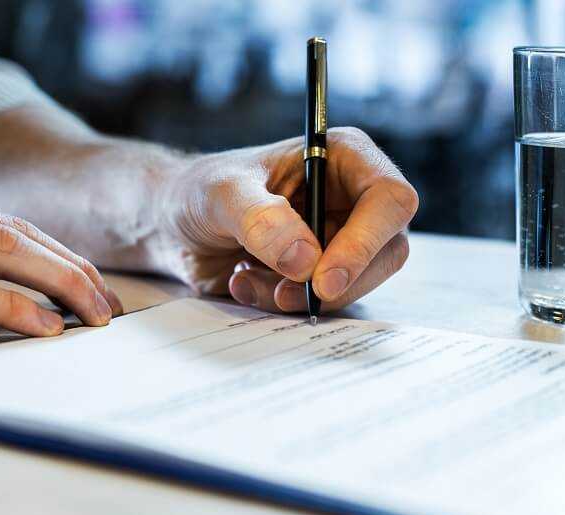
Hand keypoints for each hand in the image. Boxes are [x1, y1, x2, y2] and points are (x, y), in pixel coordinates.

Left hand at [166, 127, 417, 311]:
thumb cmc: (200, 190)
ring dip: (302, 297)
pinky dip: (285, 305)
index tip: (324, 278)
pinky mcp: (320, 275)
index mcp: (343, 159)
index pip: (390, 199)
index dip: (366, 242)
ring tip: (247, 280)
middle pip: (386, 251)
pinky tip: (246, 284)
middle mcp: (352, 200)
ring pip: (355, 285)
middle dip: (338, 281)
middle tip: (286, 294)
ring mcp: (340, 240)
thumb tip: (305, 259)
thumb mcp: (221, 194)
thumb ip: (260, 219)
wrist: (174, 224)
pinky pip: (323, 303)